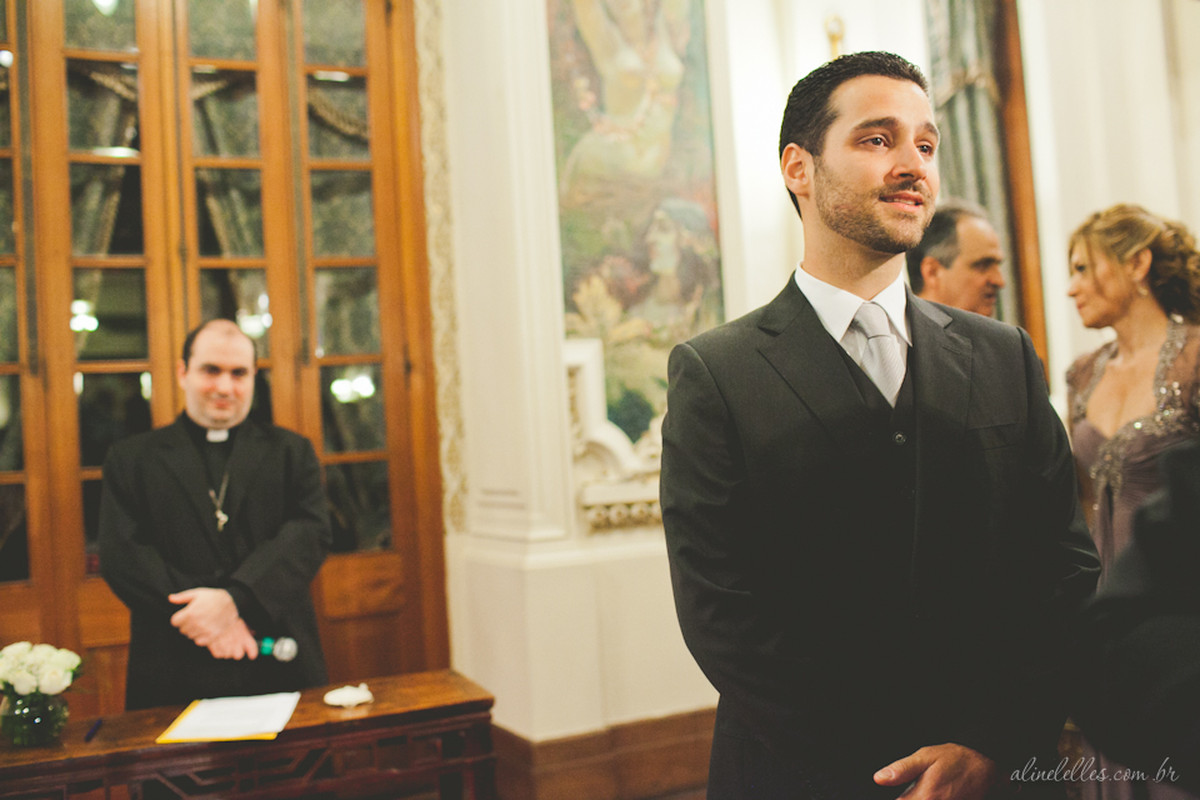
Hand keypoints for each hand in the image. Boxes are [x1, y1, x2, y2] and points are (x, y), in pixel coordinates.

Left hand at [168, 587, 239, 646]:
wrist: (232, 602)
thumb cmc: (213, 597)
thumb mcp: (197, 593)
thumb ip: (182, 597)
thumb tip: (170, 598)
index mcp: (190, 613)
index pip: (174, 622)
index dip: (178, 618)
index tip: (185, 615)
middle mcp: (196, 623)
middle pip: (182, 630)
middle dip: (185, 624)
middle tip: (194, 618)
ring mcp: (204, 631)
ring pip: (190, 636)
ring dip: (193, 631)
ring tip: (200, 623)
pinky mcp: (211, 636)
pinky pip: (198, 641)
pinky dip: (200, 637)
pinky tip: (204, 629)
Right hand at [205, 618, 258, 659]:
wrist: (215, 620)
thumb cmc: (227, 619)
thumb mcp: (241, 623)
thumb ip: (247, 630)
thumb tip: (252, 633)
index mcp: (245, 639)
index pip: (253, 651)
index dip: (252, 653)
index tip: (252, 654)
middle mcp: (237, 646)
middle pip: (239, 655)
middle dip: (236, 651)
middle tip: (232, 643)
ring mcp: (227, 650)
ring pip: (228, 655)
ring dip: (226, 649)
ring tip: (222, 639)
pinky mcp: (218, 653)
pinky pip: (219, 654)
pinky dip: (217, 649)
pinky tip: (216, 641)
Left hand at [873, 743, 997, 799]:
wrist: (985, 766)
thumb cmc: (955, 759)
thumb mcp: (925, 756)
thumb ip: (901, 769)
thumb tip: (879, 778)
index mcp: (924, 797)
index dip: (897, 798)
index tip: (901, 793)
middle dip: (908, 799)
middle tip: (913, 790)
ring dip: (918, 799)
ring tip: (925, 791)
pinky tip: (934, 794)